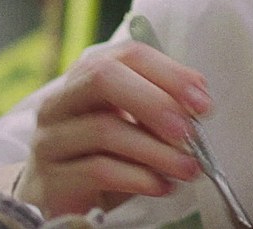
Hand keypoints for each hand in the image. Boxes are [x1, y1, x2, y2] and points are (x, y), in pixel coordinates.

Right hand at [13, 41, 211, 218]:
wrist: (64, 197)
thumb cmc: (110, 153)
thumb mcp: (139, 125)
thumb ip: (165, 107)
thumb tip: (199, 104)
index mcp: (89, 76)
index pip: (129, 55)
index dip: (171, 74)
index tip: (203, 103)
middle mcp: (62, 101)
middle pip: (104, 78)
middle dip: (155, 102)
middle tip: (190, 132)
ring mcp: (50, 138)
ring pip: (104, 130)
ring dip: (157, 150)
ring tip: (189, 167)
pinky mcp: (49, 178)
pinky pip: (97, 170)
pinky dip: (138, 178)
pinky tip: (162, 186)